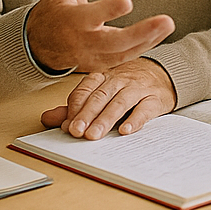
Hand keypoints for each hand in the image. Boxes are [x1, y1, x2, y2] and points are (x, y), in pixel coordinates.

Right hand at [26, 0, 173, 71]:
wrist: (40, 47)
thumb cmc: (54, 12)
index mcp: (73, 20)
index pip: (92, 16)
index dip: (108, 10)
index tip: (127, 1)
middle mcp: (84, 41)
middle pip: (115, 41)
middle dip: (141, 33)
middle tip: (165, 21)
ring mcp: (94, 56)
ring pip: (123, 52)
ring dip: (148, 40)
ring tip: (167, 26)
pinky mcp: (101, 64)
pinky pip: (125, 57)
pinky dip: (144, 47)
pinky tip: (160, 34)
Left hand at [38, 59, 177, 138]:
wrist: (163, 74)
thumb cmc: (127, 85)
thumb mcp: (101, 92)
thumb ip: (75, 106)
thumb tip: (48, 119)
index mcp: (102, 77)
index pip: (85, 90)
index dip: (75, 108)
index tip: (67, 125)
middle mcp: (118, 80)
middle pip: (100, 97)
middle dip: (87, 115)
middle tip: (77, 132)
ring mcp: (137, 88)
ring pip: (119, 102)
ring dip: (105, 120)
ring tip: (94, 135)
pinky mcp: (155, 98)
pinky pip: (144, 109)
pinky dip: (134, 120)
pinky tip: (125, 131)